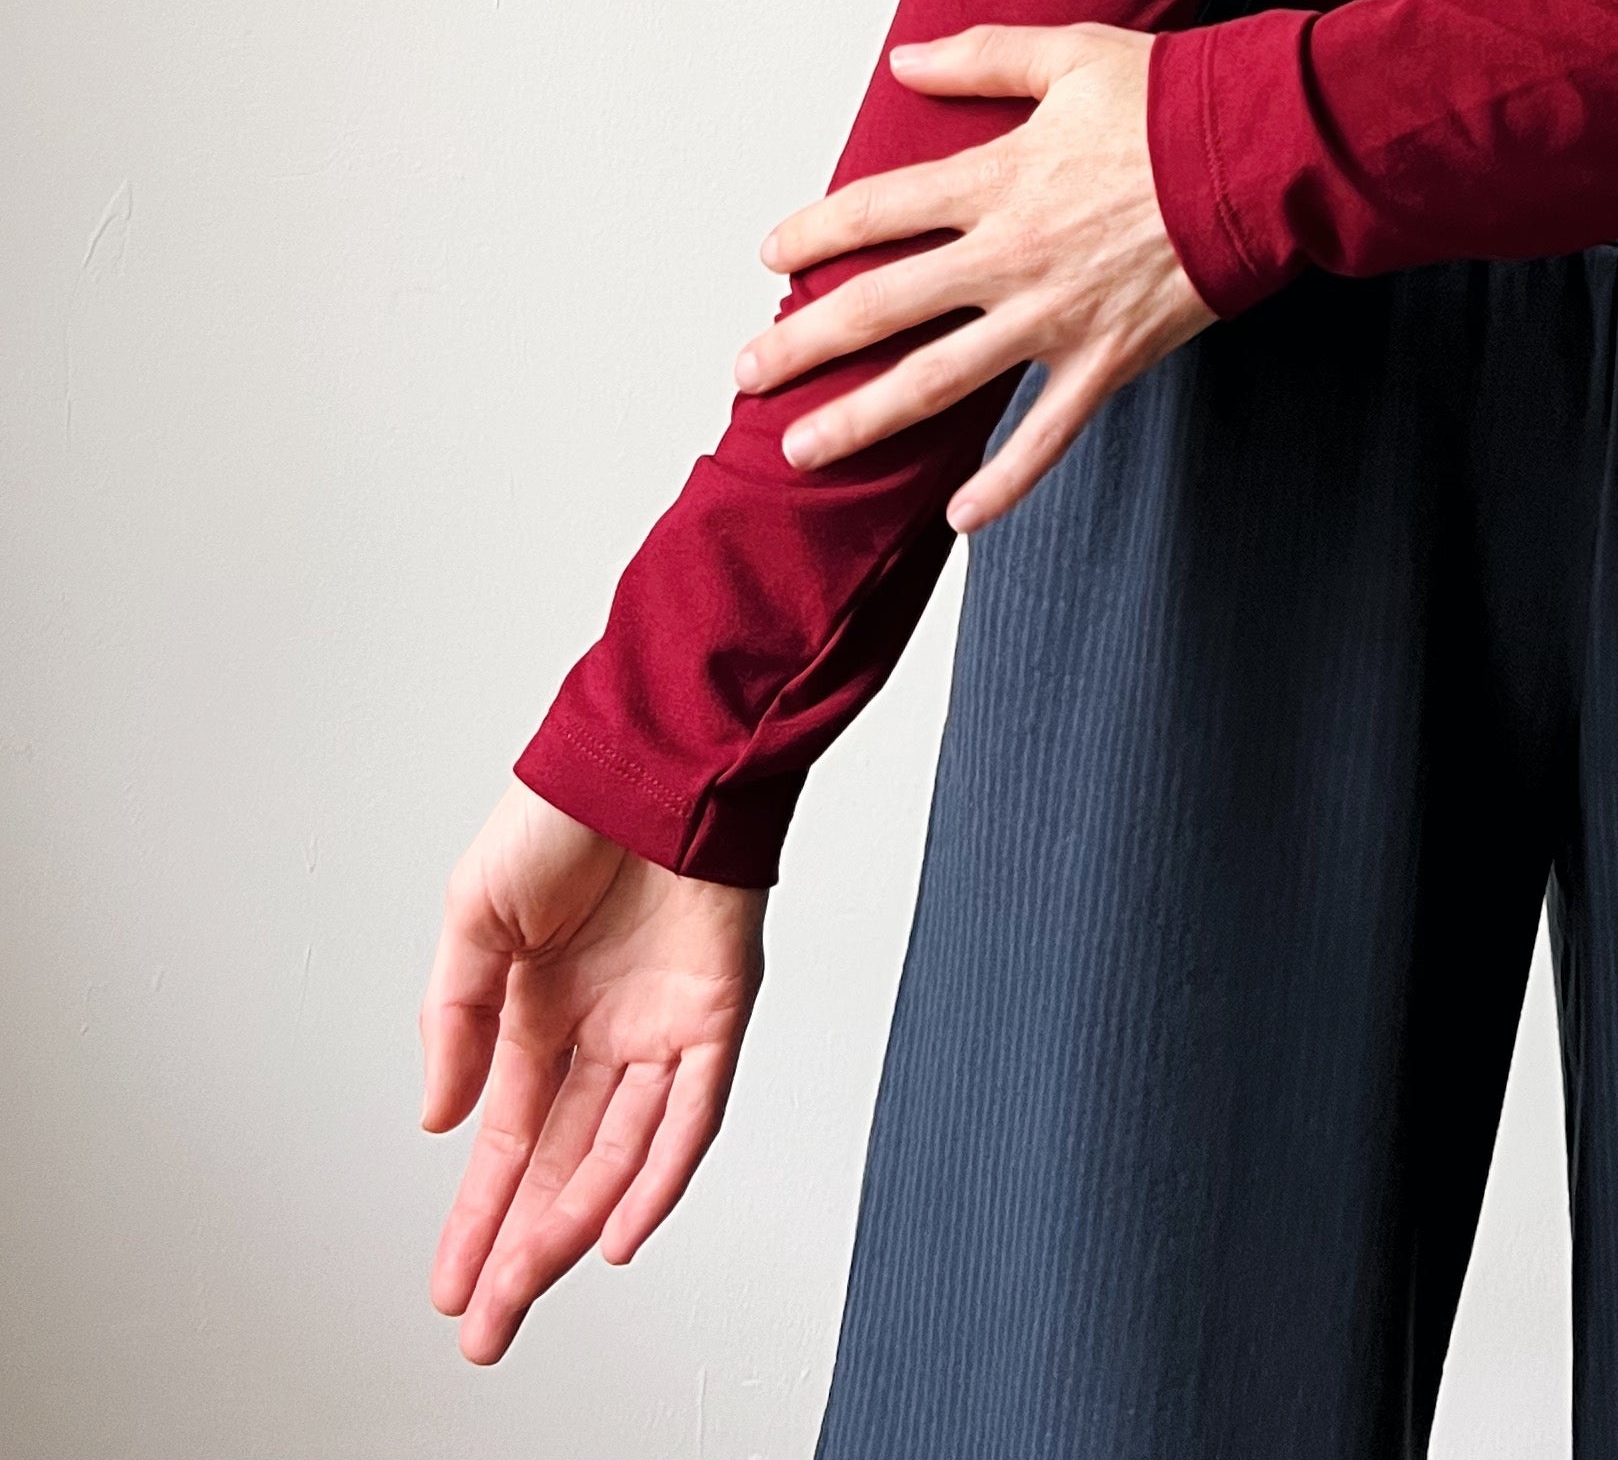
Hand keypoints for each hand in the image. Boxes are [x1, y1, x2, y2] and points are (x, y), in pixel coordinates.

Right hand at [420, 780, 764, 1363]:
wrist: (652, 748)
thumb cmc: (564, 810)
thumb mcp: (474, 913)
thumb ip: (456, 1019)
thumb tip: (442, 1123)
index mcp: (537, 1008)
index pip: (506, 1138)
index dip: (477, 1214)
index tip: (447, 1285)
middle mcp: (601, 1029)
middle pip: (558, 1164)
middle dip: (517, 1249)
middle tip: (483, 1328)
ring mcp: (660, 1026)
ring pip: (618, 1153)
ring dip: (572, 1226)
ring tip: (526, 1288)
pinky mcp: (717, 1014)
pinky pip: (690, 1114)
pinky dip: (658, 1177)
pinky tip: (620, 1230)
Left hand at [741, 20, 1216, 530]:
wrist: (1265, 153)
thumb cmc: (1173, 97)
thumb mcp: (1071, 54)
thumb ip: (982, 56)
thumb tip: (902, 59)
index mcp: (997, 177)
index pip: (876, 210)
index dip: (815, 233)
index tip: (771, 257)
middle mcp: (1010, 254)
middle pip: (884, 305)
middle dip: (805, 343)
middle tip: (746, 372)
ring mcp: (1056, 316)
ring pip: (941, 382)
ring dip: (865, 419)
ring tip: (803, 450)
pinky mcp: (1108, 359)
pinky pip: (1046, 435)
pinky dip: (1004, 483)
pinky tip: (956, 518)